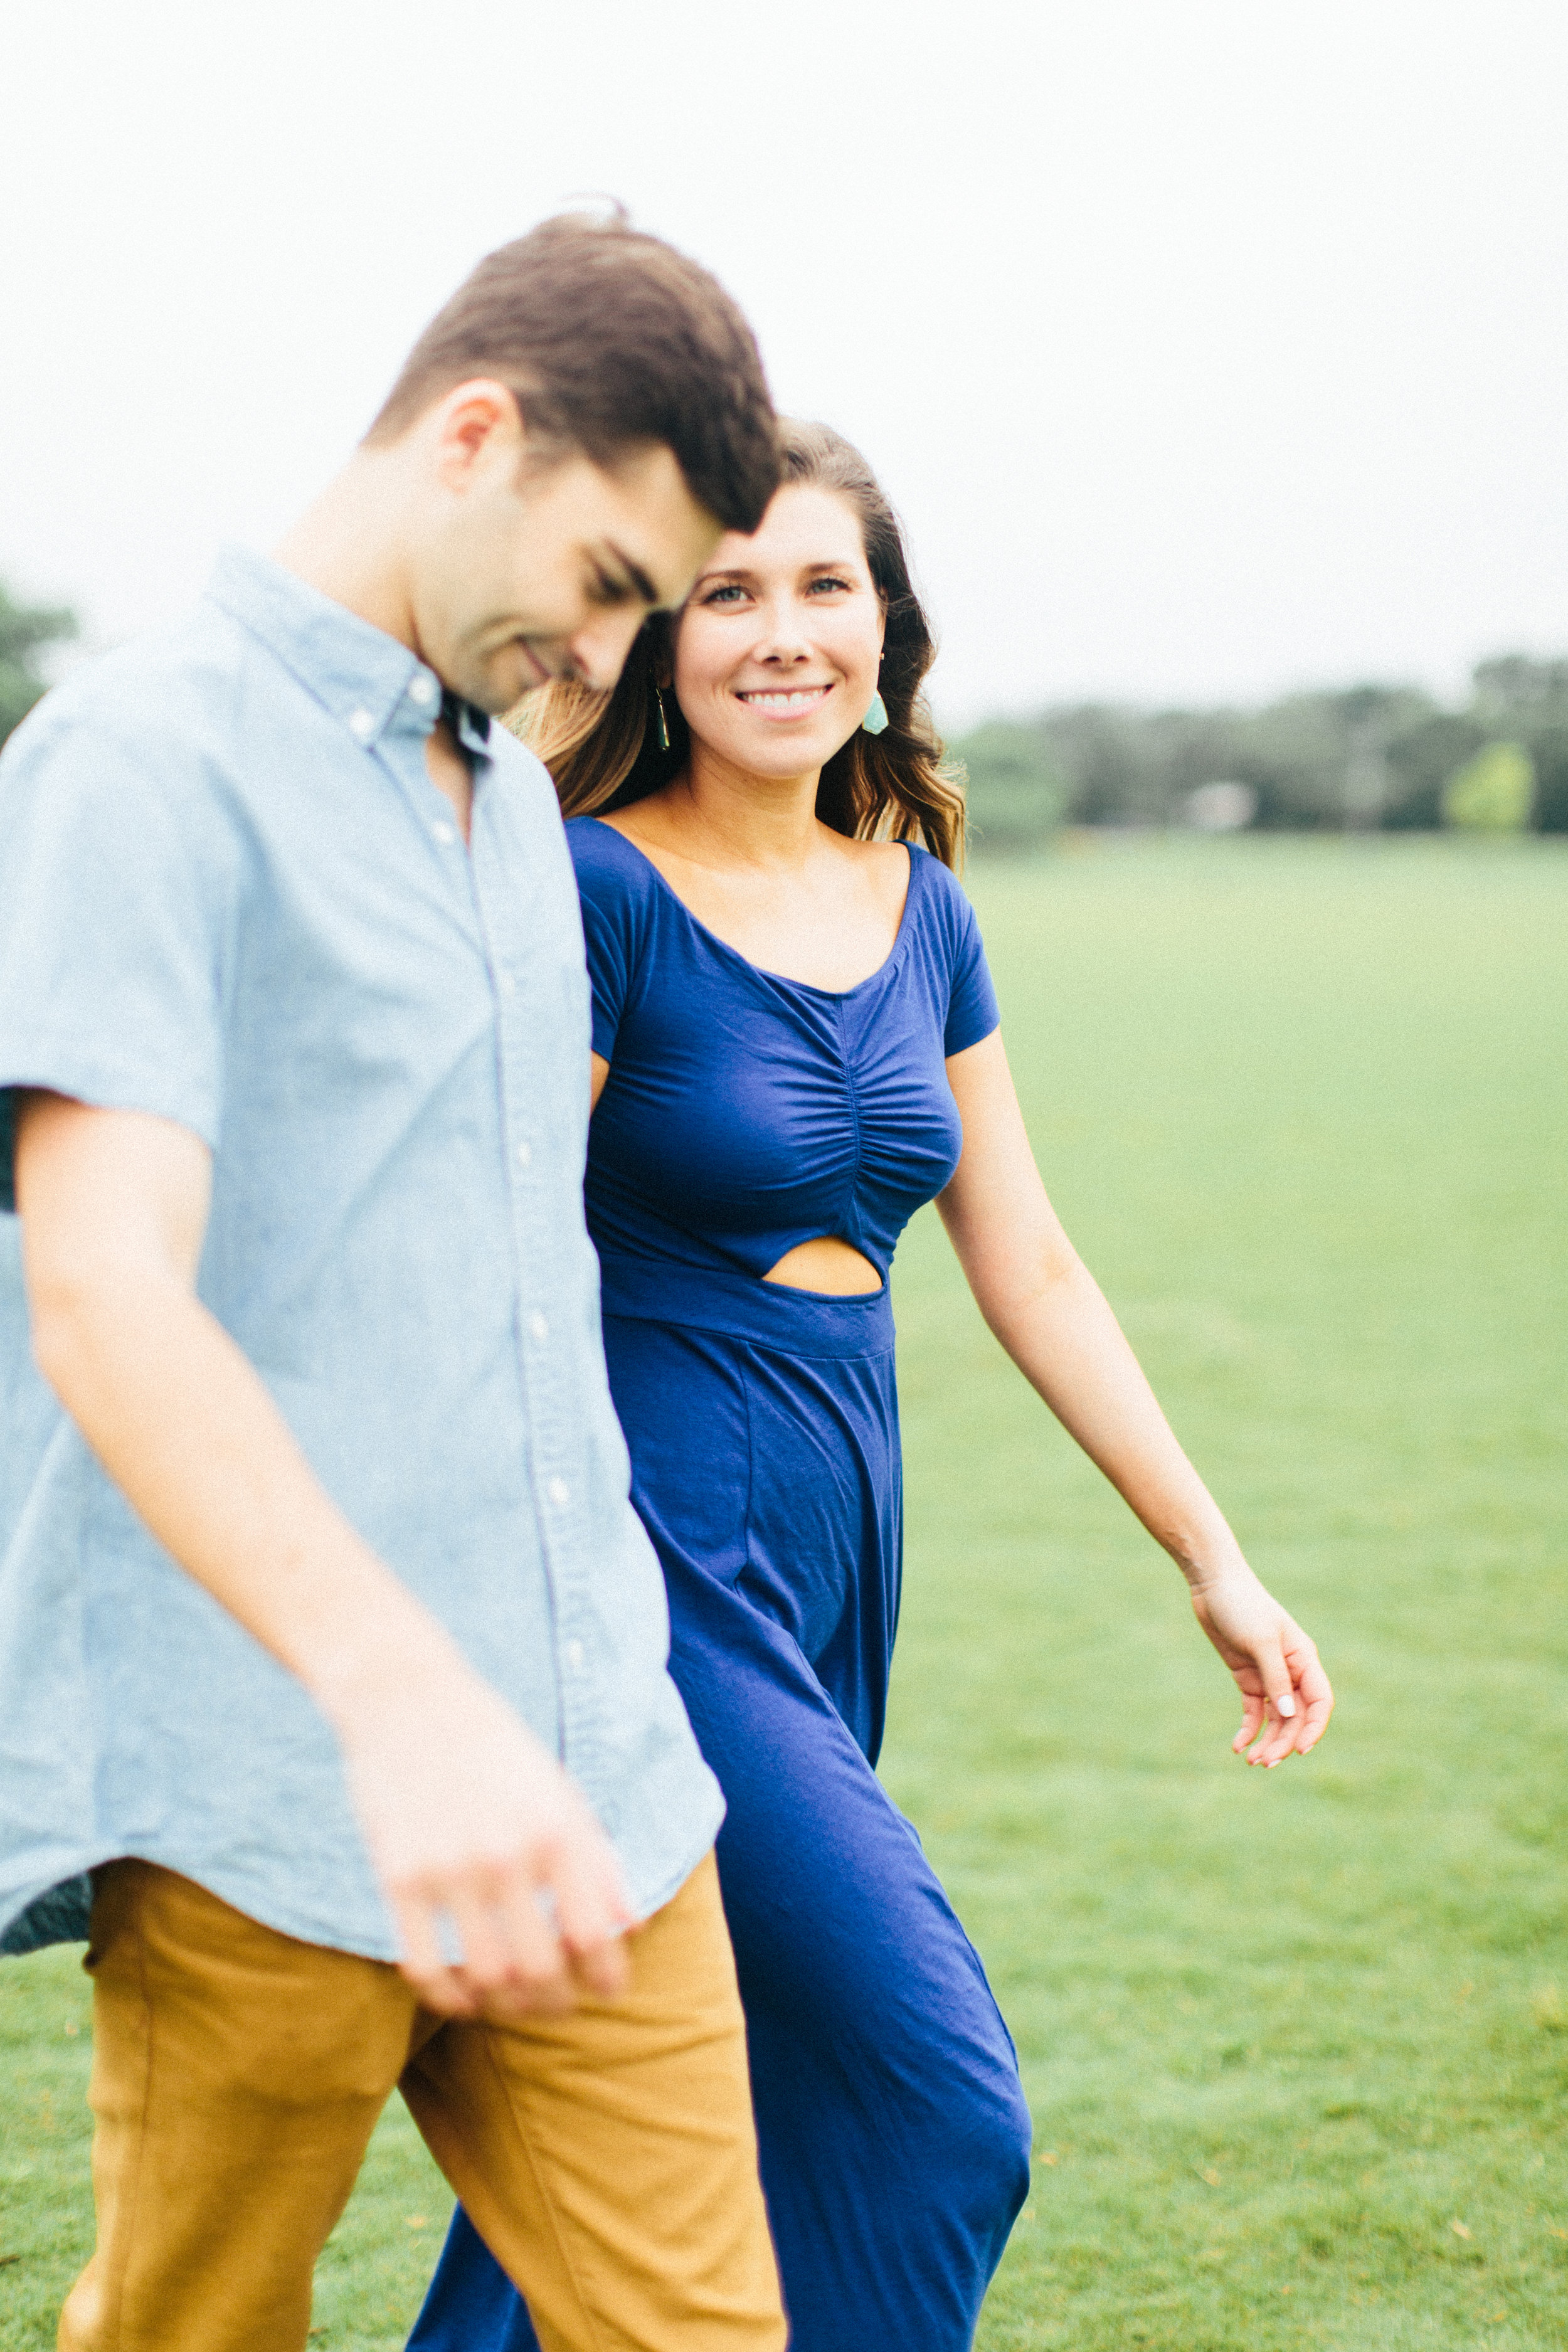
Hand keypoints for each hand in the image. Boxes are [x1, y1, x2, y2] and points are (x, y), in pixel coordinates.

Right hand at [333, 1648, 634, 2016]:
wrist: (409, 1699)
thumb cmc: (495, 1748)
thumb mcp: (560, 1792)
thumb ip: (599, 1860)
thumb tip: (632, 1928)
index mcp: (557, 1830)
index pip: (596, 1937)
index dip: (606, 1979)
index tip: (605, 1991)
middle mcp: (507, 1853)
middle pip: (541, 1972)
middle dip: (554, 2003)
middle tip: (553, 2004)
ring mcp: (449, 1869)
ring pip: (487, 1979)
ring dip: (504, 2007)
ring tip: (510, 2001)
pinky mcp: (398, 1878)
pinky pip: (425, 1968)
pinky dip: (448, 1999)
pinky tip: (461, 1995)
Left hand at [1187, 1562, 1333, 1766]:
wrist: (1213, 1586)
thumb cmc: (1243, 1606)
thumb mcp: (1261, 1641)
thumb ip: (1275, 1677)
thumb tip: (1287, 1714)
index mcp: (1304, 1659)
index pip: (1319, 1702)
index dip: (1314, 1728)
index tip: (1300, 1750)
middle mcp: (1291, 1672)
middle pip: (1295, 1717)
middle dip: (1284, 1742)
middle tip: (1265, 1764)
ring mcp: (1269, 1676)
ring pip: (1276, 1719)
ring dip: (1268, 1741)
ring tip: (1252, 1762)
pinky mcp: (1248, 1678)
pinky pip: (1254, 1711)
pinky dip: (1249, 1730)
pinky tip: (1238, 1746)